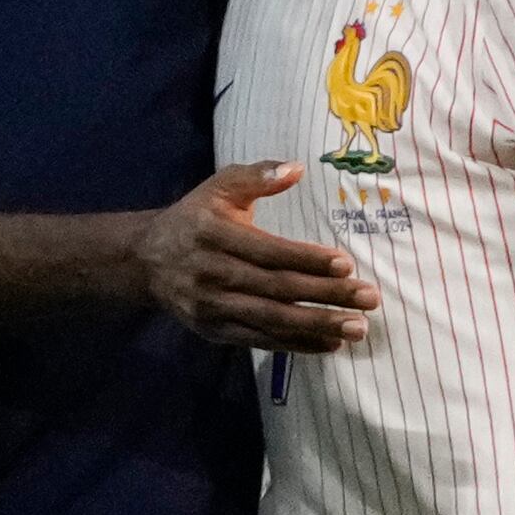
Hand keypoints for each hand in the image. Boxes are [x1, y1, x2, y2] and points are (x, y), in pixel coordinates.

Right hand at [141, 162, 377, 352]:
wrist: (145, 260)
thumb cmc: (194, 219)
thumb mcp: (217, 188)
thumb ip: (255, 177)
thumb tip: (296, 168)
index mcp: (212, 234)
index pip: (268, 252)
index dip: (308, 260)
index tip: (347, 265)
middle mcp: (211, 273)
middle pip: (276, 289)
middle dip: (326, 296)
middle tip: (369, 299)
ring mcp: (211, 306)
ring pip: (271, 319)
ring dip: (318, 326)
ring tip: (359, 328)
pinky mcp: (214, 330)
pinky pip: (261, 340)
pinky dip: (297, 345)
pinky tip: (330, 343)